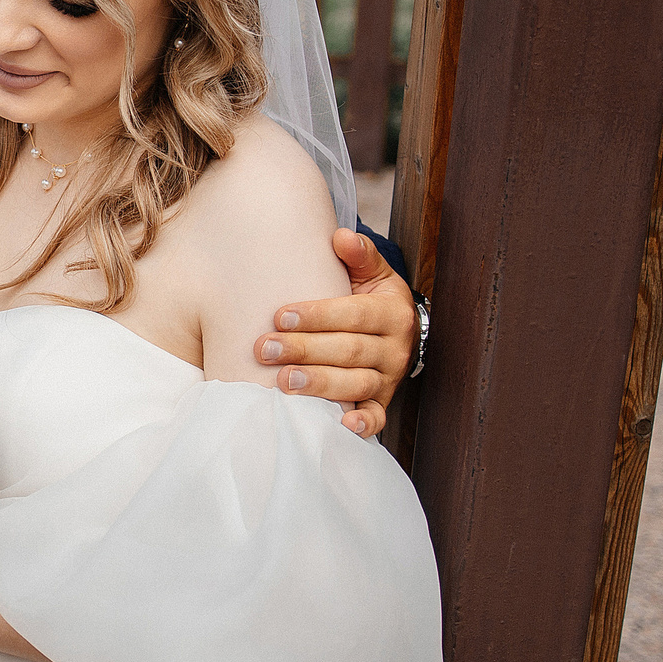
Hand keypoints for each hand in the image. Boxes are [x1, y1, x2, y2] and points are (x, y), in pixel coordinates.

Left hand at [254, 228, 415, 438]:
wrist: (398, 330)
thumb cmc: (370, 297)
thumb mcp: (371, 273)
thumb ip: (358, 255)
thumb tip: (341, 236)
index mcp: (391, 312)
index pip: (353, 315)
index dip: (317, 316)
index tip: (280, 316)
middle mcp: (395, 348)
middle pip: (348, 351)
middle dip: (304, 350)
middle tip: (264, 349)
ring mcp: (389, 378)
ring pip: (356, 384)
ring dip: (319, 384)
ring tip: (283, 382)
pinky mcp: (383, 402)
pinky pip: (377, 417)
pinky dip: (363, 424)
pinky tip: (341, 425)